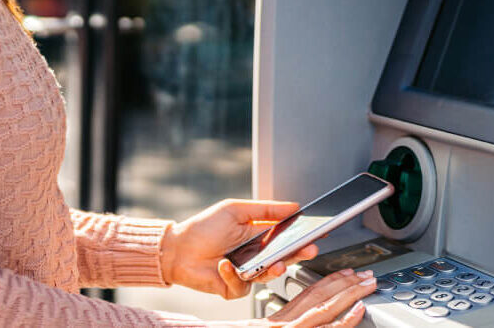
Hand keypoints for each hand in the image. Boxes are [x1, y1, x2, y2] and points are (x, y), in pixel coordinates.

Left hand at [160, 198, 318, 299]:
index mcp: (257, 235)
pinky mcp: (234, 287)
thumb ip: (264, 209)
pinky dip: (233, 274)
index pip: (284, 236)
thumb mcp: (234, 210)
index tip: (316, 232)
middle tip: (308, 249)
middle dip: (297, 253)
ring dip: (271, 268)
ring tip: (274, 262)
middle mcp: (254, 255)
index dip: (300, 236)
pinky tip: (224, 264)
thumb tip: (292, 205)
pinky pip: (242, 285)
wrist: (178, 249)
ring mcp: (246, 273)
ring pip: (267, 275)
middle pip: (282, 256)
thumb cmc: (204, 227)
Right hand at [256, 268, 376, 326]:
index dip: (328, 282)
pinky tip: (358, 311)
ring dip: (350, 295)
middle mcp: (283, 325)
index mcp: (275, 322)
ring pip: (325, 309)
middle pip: (318, 298)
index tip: (345, 273)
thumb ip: (267, 326)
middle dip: (345, 284)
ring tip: (367, 285)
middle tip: (366, 275)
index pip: (306, 296)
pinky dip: (343, 320)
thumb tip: (273, 321)